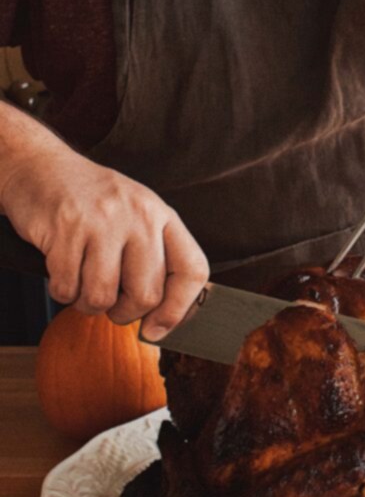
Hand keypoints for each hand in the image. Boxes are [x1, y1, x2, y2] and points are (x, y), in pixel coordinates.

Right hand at [0, 144, 208, 339]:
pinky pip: (67, 288)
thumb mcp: (135, 216)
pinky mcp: (66, 228)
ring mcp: (103, 221)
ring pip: (103, 297)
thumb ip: (154, 258)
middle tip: (109, 301)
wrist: (40, 167)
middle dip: (123, 313)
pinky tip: (61, 270)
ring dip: (87, 303)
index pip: (192, 270)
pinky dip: (61, 291)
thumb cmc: (92, 202)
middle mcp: (139, 215)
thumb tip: (164, 320)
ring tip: (81, 282)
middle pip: (146, 295)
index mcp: (162, 215)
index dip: (179, 309)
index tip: (156, 329)